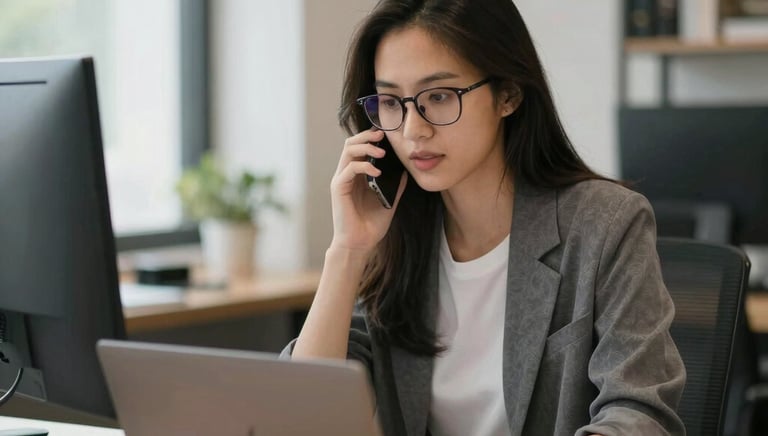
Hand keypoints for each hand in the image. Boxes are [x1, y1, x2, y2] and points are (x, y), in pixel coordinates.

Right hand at [329, 128, 406, 253]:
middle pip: (351, 144)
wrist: (359, 245)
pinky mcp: (339, 188)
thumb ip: (395, 186)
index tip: (386, 135)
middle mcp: (347, 175)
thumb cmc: (371, 226)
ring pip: (348, 151)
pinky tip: (377, 171)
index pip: (360, 148)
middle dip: (366, 136)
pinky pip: (349, 169)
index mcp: (358, 176)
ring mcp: (341, 180)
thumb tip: (405, 171)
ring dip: (365, 147)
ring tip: (381, 152)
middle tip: (382, 136)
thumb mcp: (389, 202)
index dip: (371, 138)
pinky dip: (364, 166)